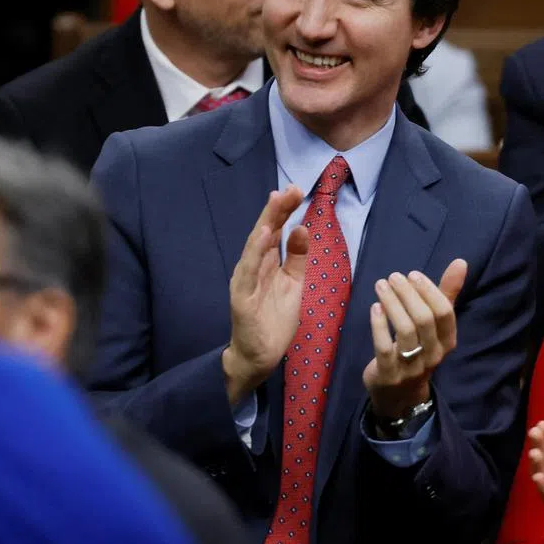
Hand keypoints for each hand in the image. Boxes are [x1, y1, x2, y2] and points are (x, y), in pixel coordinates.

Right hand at [224, 187, 308, 405]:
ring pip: (254, 247)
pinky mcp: (242, 298)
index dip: (284, 210)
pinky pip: (249, 272)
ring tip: (276, 202)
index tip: (297, 189)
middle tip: (289, 188)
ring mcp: (245, 281)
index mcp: (266, 262)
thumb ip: (296, 257)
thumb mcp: (293, 284)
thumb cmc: (274, 319)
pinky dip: (255, 253)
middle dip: (276, 210)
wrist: (260, 355)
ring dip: (265, 224)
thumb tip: (302, 228)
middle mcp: (253, 267)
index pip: (275, 230)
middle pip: (264, 232)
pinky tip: (263, 236)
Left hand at [362, 259, 466, 418]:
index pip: (445, 313)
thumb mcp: (434, 325)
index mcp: (447, 341)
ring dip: (392, 304)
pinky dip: (379, 325)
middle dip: (408, 294)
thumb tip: (461, 262)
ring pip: (405, 331)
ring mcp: (411, 366)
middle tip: (393, 277)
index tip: (413, 275)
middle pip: (424, 319)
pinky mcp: (389, 374)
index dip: (429, 291)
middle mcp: (433, 354)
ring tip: (381, 286)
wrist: (399, 395)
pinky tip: (375, 307)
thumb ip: (446, 294)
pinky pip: (384, 347)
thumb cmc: (419, 350)